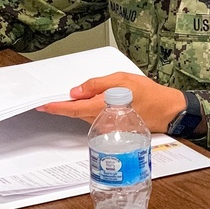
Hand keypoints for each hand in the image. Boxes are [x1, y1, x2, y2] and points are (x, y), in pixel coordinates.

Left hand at [39, 71, 185, 130]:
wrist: (167, 111)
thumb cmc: (149, 94)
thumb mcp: (122, 80)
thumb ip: (97, 85)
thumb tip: (76, 91)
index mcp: (101, 107)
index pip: (72, 109)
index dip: (55, 107)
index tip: (42, 106)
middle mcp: (102, 120)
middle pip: (78, 112)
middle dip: (68, 104)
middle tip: (62, 94)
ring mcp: (107, 127)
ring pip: (87, 115)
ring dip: (82, 106)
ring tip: (86, 95)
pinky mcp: (113, 128)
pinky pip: (96, 119)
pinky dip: (92, 111)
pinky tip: (100, 102)